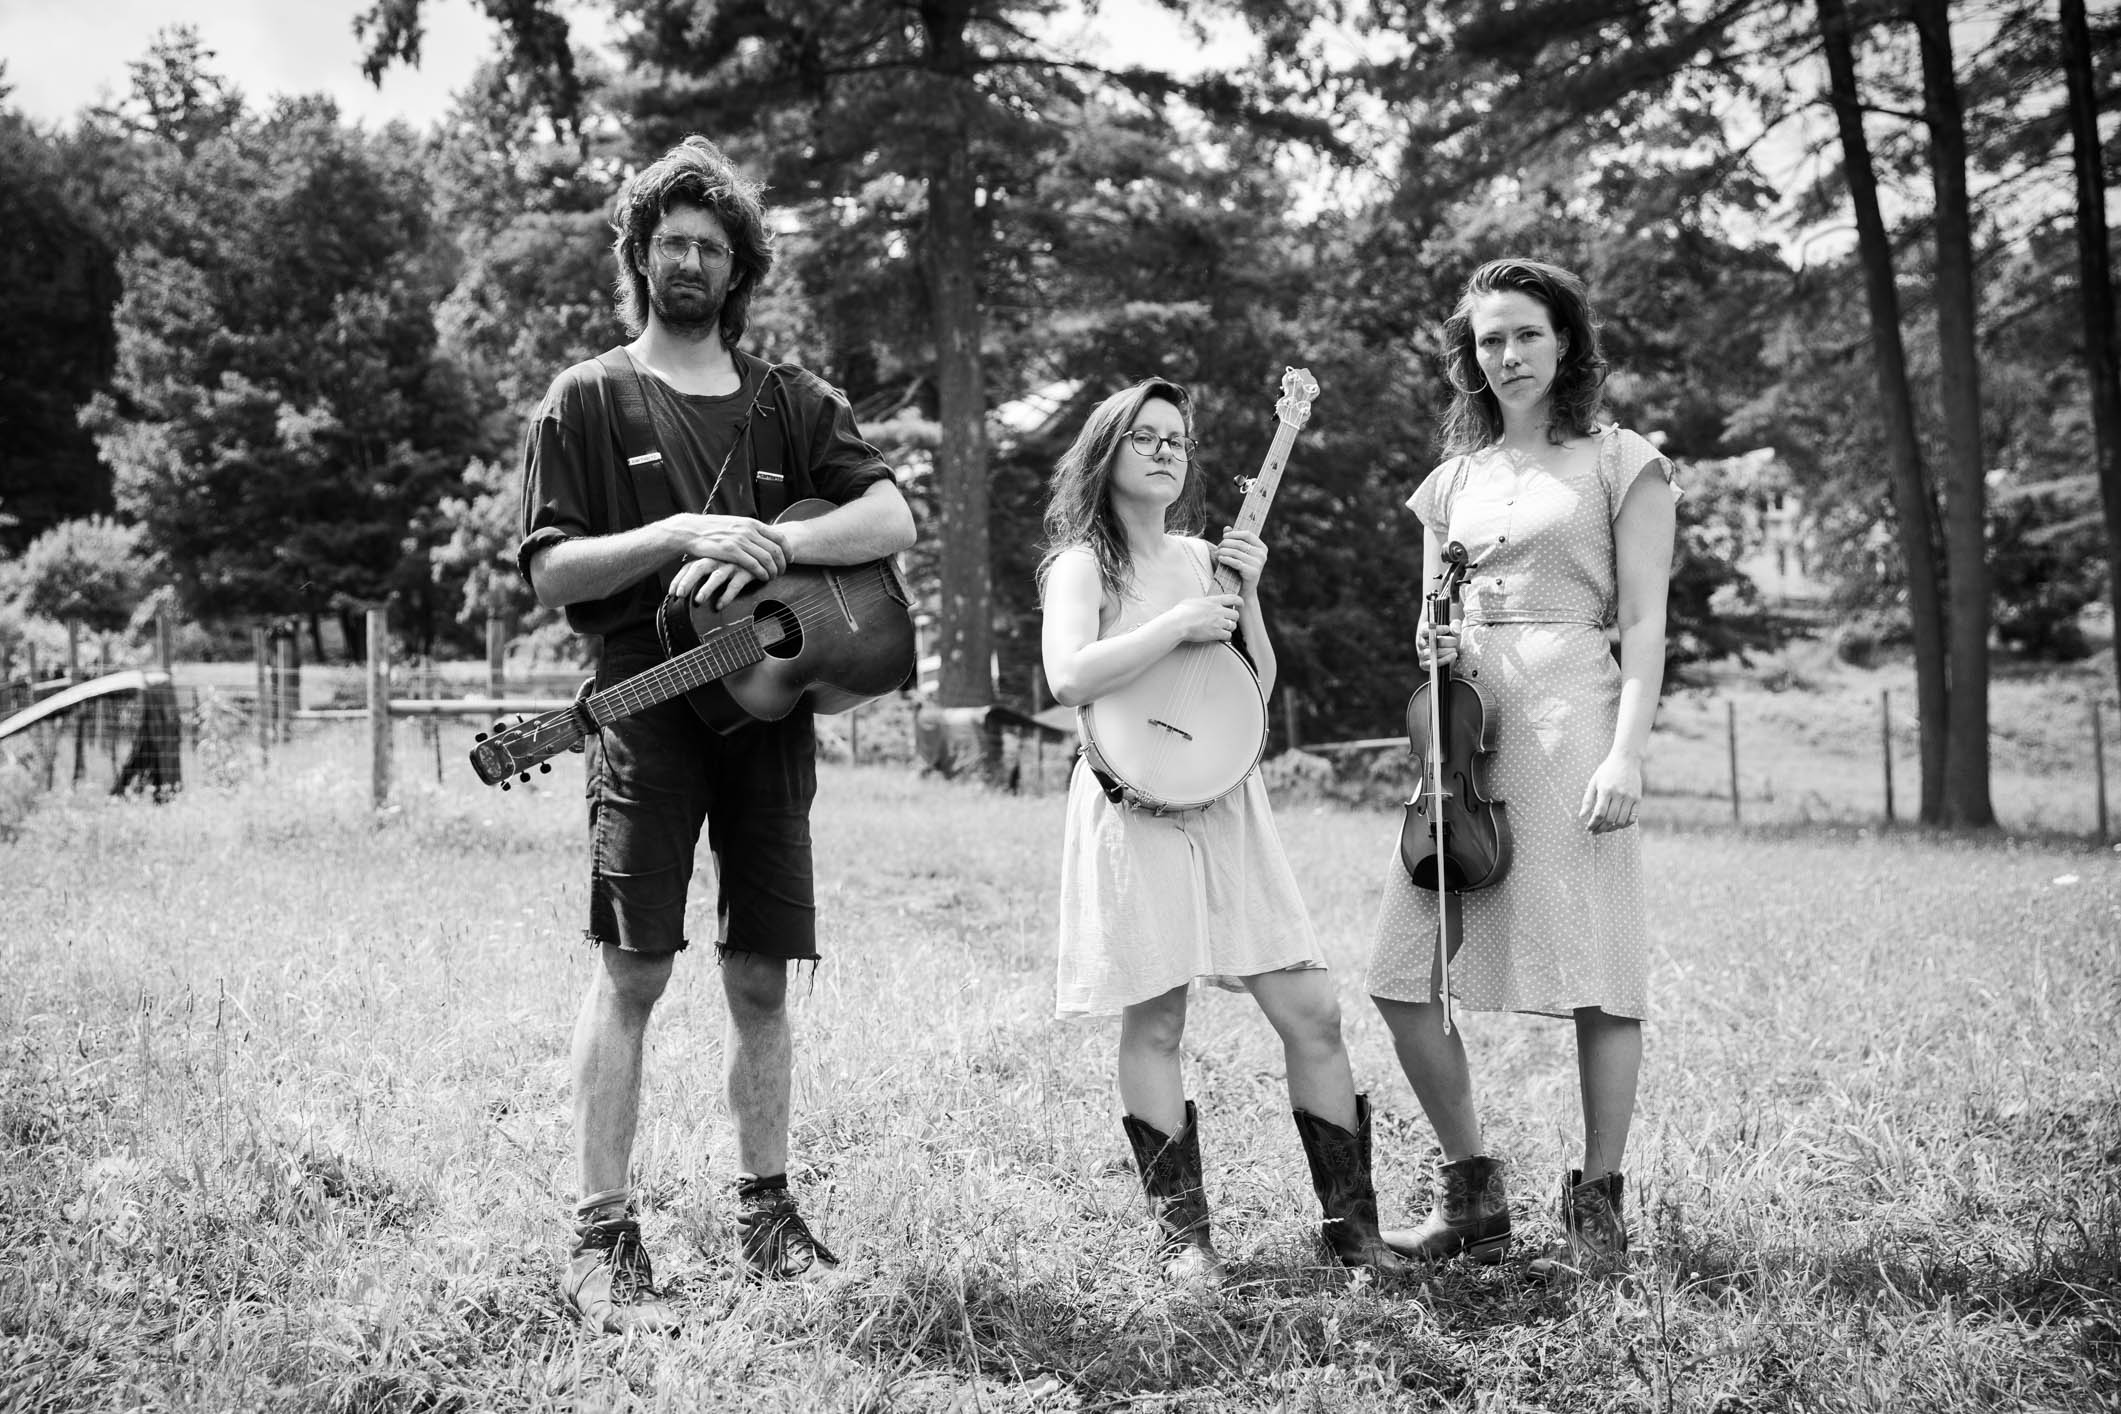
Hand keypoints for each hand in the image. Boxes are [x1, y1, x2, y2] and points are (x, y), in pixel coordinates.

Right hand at [662, 513, 789, 607]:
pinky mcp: (731, 551)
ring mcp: (740, 540)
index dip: (788, 550)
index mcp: (751, 523)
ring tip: (773, 577)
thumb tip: (762, 538)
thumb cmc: (712, 530)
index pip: (779, 537)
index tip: (790, 559)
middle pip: (776, 549)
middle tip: (782, 572)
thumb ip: (748, 530)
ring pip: (767, 558)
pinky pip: (754, 565)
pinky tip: (763, 578)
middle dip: (782, 563)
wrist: (691, 530)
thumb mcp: (734, 525)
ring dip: (773, 570)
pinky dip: (762, 573)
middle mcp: (748, 530)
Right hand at [1168, 593, 1244, 643]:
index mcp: (1213, 601)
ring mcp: (1218, 622)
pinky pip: (1228, 636)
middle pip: (1235, 615)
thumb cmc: (1181, 612)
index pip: (1232, 598)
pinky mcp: (1216, 633)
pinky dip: (1226, 637)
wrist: (1178, 623)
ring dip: (1229, 628)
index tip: (1241, 604)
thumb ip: (1201, 601)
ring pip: (1233, 626)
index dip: (1239, 601)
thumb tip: (1201, 603)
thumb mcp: (1192, 601)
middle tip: (1228, 621)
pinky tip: (1221, 637)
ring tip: (1223, 630)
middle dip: (1233, 619)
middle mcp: (1218, 611)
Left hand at [1213, 528, 1267, 596]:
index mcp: (1261, 547)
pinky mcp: (1252, 572)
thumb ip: (1234, 540)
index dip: (1235, 533)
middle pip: (1240, 543)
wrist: (1244, 590)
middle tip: (1218, 546)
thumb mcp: (1238, 554)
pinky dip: (1226, 559)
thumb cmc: (1239, 570)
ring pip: (1237, 552)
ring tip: (1217, 552)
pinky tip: (1220, 558)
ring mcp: (1258, 564)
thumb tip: (1227, 528)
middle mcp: (1262, 554)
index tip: (1224, 536)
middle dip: (1226, 543)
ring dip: (1224, 551)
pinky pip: (1236, 562)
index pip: (1248, 534)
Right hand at [1416, 622, 1459, 668]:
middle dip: (1445, 642)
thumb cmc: (1448, 635)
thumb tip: (1456, 631)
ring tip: (1455, 649)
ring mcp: (1421, 654)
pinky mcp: (1424, 664)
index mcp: (1423, 631)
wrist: (1446, 650)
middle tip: (1455, 641)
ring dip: (1446, 652)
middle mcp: (1420, 643)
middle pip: (1431, 642)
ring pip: (1432, 654)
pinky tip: (1453, 656)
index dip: (1436, 629)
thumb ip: (1455, 625)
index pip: (1425, 630)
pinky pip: (1433, 664)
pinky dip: (1444, 660)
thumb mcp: (1452, 627)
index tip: (1447, 628)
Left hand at [1579, 752, 1642, 833]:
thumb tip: (1581, 816)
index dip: (1593, 824)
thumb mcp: (1594, 782)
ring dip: (1612, 828)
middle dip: (1601, 828)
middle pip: (1610, 819)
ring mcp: (1630, 797)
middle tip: (1595, 831)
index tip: (1589, 828)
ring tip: (1605, 829)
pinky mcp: (1638, 799)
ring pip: (1621, 821)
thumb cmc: (1607, 770)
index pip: (1599, 813)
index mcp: (1606, 790)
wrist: (1626, 759)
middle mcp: (1619, 794)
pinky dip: (1625, 824)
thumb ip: (1588, 799)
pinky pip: (1633, 818)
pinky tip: (1617, 825)